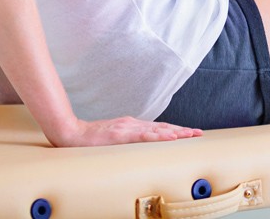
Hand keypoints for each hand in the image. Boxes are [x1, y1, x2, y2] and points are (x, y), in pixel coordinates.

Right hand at [47, 116, 202, 146]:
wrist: (71, 133)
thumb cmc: (91, 138)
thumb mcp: (114, 139)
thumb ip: (127, 139)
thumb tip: (140, 146)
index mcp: (132, 125)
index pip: (158, 128)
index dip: (176, 130)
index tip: (190, 133)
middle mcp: (133, 124)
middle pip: (162, 127)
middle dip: (182, 130)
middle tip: (198, 133)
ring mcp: (128, 128)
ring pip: (157, 129)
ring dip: (177, 132)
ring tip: (191, 134)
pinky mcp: (121, 134)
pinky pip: (144, 135)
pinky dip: (159, 136)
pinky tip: (171, 136)